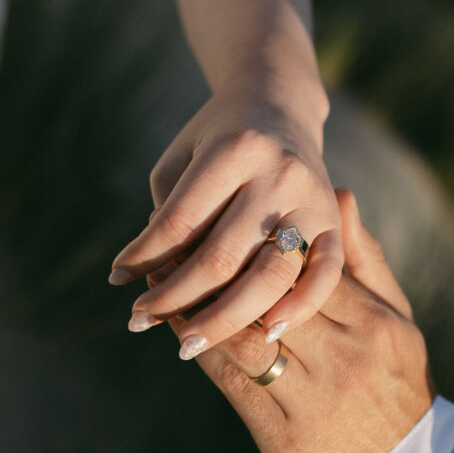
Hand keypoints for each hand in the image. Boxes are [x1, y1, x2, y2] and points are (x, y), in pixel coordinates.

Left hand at [110, 86, 341, 358]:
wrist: (280, 107)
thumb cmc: (215, 139)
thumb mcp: (180, 162)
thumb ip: (166, 216)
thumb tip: (143, 281)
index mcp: (234, 149)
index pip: (180, 220)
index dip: (144, 257)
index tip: (118, 282)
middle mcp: (278, 174)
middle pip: (222, 256)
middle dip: (176, 298)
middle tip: (141, 323)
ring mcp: (312, 200)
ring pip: (271, 276)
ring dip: (225, 319)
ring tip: (188, 345)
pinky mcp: (335, 222)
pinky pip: (325, 276)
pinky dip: (299, 308)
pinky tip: (268, 334)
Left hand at [165, 188, 434, 452]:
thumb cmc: (398, 380)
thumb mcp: (397, 316)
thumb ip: (365, 258)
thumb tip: (339, 195)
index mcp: (371, 323)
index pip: (302, 268)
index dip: (253, 238)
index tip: (214, 207)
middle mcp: (342, 358)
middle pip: (266, 299)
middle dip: (213, 263)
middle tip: (169, 234)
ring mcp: (311, 400)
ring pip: (242, 339)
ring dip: (193, 304)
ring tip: (157, 272)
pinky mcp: (282, 435)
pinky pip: (233, 383)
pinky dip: (200, 350)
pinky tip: (172, 324)